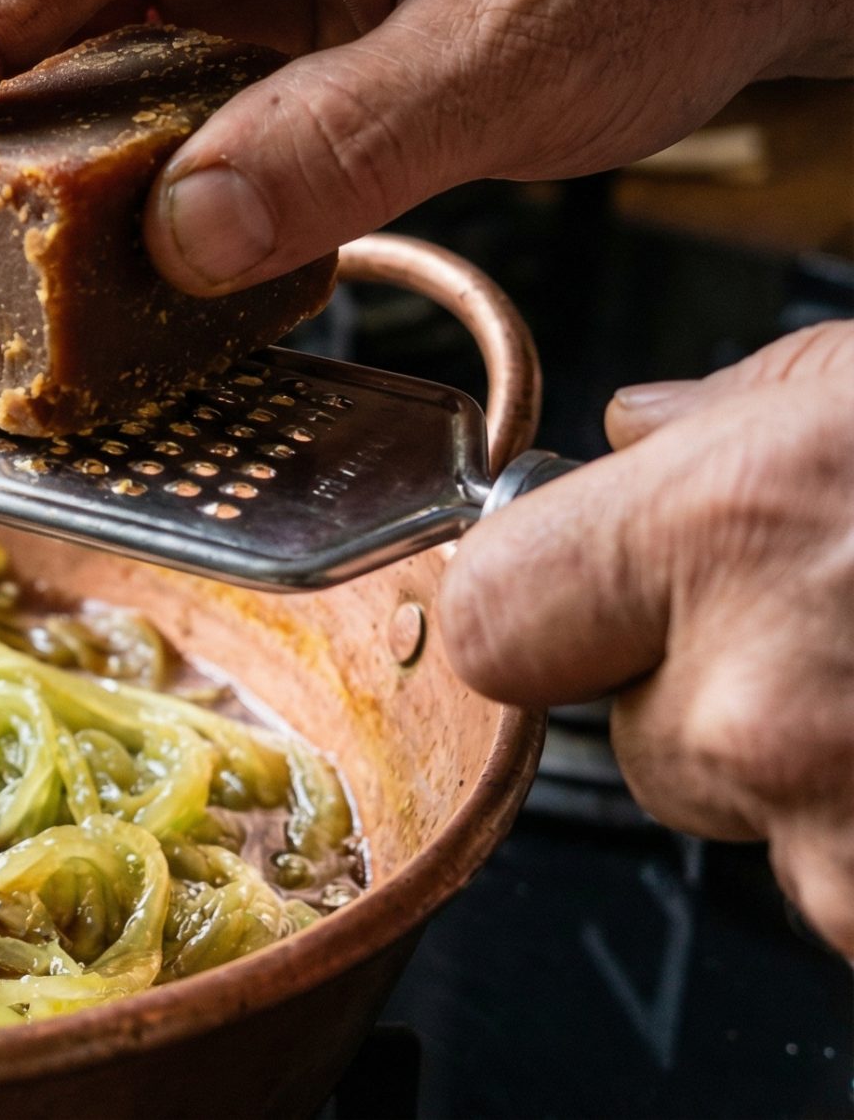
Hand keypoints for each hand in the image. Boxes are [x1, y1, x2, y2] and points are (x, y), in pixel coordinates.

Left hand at [442, 321, 853, 956]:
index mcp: (718, 534)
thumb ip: (722, 422)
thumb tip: (634, 437)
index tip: (581, 592)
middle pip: (626, 737)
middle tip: (829, 626)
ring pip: (741, 816)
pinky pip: (838, 882)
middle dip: (704, 695)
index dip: (533, 605)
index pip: (486, 616)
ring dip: (805, 775)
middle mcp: (750, 700)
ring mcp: (828, 822)